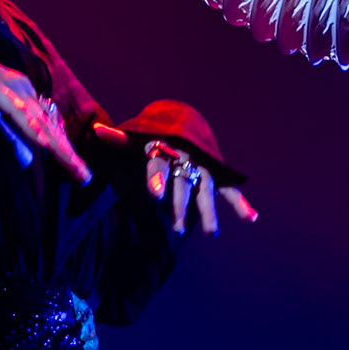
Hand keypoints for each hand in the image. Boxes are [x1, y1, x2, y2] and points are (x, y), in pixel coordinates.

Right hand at [0, 34, 91, 183]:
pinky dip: (31, 128)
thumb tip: (28, 161)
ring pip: (40, 122)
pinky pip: (17, 112)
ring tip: (73, 166)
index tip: (77, 172)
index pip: (50, 127)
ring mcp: (12, 89)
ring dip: (57, 146)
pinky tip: (44, 143)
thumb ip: (9, 138)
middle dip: (68, 153)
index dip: (64, 149)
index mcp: (25, 96)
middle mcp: (24, 91)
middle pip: (51, 127)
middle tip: (84, 177)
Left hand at [93, 124, 258, 235]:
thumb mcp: (135, 137)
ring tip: (211, 234)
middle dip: (181, 204)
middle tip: (178, 228)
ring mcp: (203, 165)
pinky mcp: (215, 172)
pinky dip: (240, 202)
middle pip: (183, 183)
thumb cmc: (152, 133)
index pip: (159, 164)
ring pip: (205, 189)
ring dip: (208, 211)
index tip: (155, 195)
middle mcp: (185, 156)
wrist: (181, 116)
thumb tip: (97, 131)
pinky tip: (251, 218)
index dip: (157, 179)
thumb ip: (119, 139)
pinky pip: (228, 188)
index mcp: (163, 147)